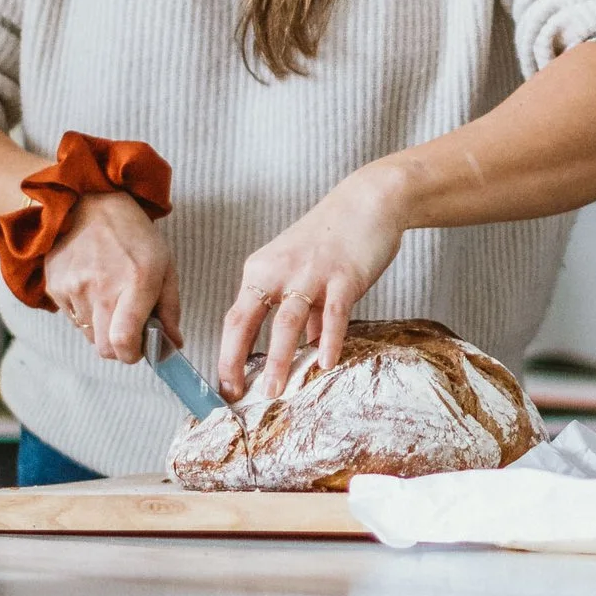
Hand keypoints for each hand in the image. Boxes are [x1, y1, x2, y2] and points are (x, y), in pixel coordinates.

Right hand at [39, 189, 176, 365]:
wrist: (89, 203)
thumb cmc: (134, 235)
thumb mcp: (164, 265)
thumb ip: (170, 309)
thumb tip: (173, 345)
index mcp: (136, 282)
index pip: (124, 341)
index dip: (132, 354)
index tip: (139, 348)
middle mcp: (102, 288)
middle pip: (104, 348)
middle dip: (118, 347)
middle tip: (127, 328)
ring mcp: (74, 288)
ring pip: (88, 335)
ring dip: (101, 327)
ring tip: (109, 297)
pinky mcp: (55, 287)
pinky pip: (72, 318)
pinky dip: (84, 312)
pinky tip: (92, 286)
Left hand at [219, 161, 411, 400]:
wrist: (369, 201)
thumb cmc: (334, 238)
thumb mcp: (304, 271)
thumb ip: (305, 311)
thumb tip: (306, 346)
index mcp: (261, 271)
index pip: (235, 319)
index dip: (227, 356)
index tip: (226, 387)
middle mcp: (278, 271)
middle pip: (246, 321)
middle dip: (236, 361)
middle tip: (235, 395)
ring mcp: (310, 273)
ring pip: (286, 322)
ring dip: (278, 359)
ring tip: (274, 390)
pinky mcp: (343, 275)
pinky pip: (333, 313)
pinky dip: (328, 340)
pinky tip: (325, 363)